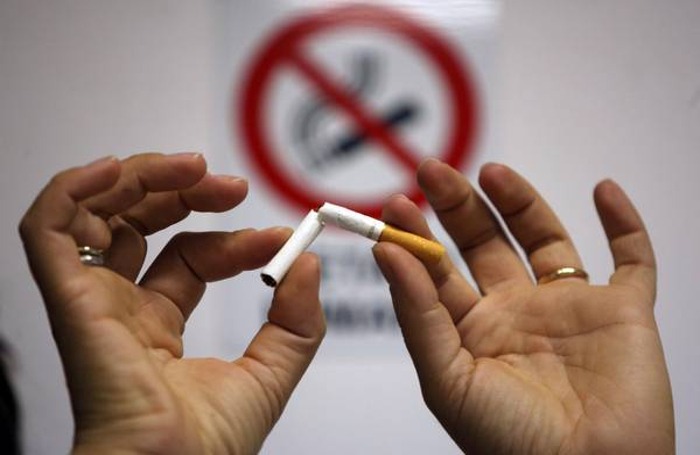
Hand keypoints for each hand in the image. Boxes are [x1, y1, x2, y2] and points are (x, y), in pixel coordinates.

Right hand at [19, 153, 324, 453]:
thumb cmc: (209, 446)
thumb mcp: (272, 369)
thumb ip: (296, 318)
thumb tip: (307, 263)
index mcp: (158, 324)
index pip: (190, 255)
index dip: (234, 238)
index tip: (278, 238)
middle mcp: (121, 307)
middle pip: (138, 224)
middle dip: (183, 190)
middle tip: (231, 185)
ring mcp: (93, 300)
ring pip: (97, 215)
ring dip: (140, 178)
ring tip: (189, 167)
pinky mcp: (70, 299)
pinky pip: (48, 231)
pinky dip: (72, 192)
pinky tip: (114, 171)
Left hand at [373, 159, 673, 453]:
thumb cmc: (510, 443)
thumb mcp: (448, 378)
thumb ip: (419, 313)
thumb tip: (387, 252)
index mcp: (474, 331)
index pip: (439, 273)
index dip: (417, 237)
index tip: (396, 202)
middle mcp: (519, 314)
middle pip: (485, 245)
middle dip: (459, 206)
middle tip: (432, 170)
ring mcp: (571, 310)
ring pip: (546, 240)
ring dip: (522, 202)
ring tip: (491, 172)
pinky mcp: (624, 313)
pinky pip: (632, 261)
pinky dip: (624, 224)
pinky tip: (604, 191)